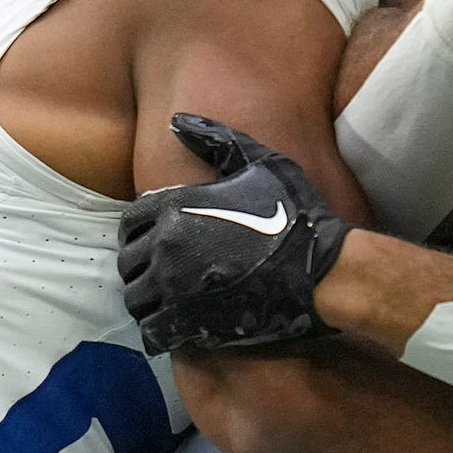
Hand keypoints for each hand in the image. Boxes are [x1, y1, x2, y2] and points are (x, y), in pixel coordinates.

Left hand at [119, 116, 351, 354]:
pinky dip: (160, 331)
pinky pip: (153, 332)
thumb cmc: (297, 215)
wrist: (324, 271)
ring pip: (136, 299)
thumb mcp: (262, 164)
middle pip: (128, 262)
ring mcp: (176, 288)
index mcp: (176, 207)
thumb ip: (217, 141)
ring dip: (149, 300)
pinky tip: (179, 327)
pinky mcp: (190, 323)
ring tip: (171, 302)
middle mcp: (167, 246)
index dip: (142, 232)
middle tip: (166, 275)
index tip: (159, 242)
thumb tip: (178, 120)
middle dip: (143, 268)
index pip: (130, 221)